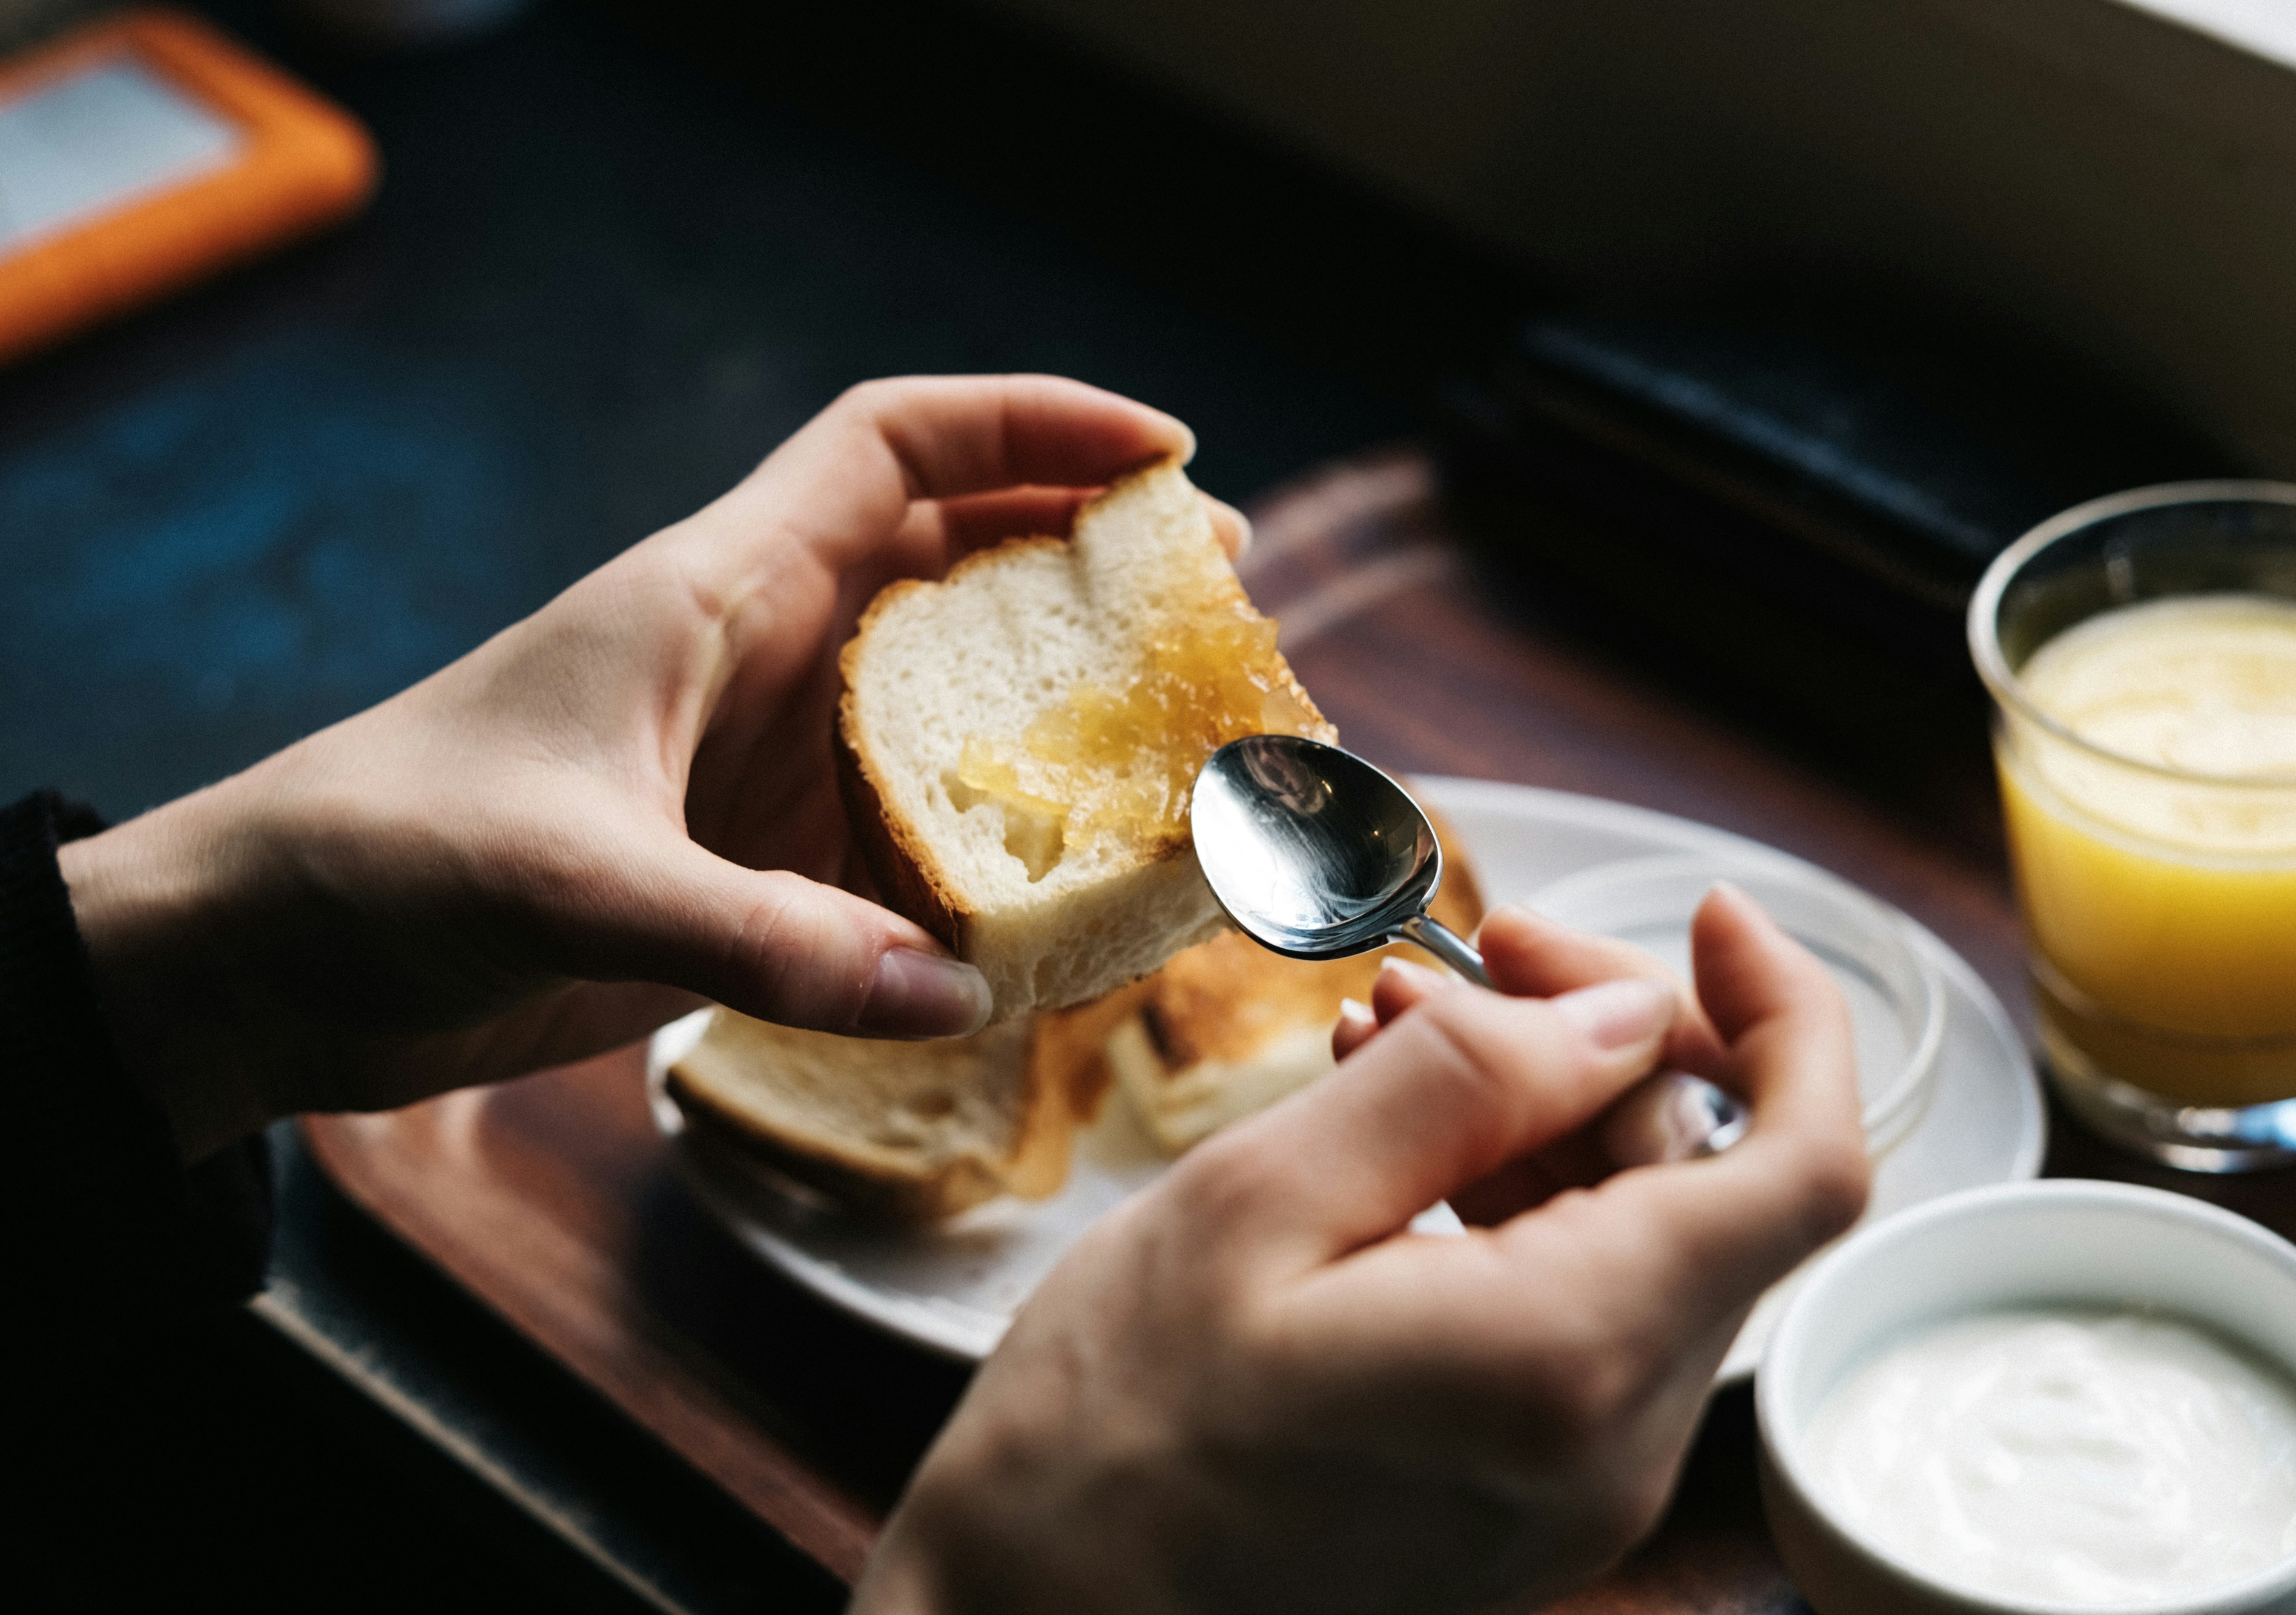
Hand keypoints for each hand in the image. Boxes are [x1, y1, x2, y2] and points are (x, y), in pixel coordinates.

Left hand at [59, 376, 1244, 1162]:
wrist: (277, 954)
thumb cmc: (392, 856)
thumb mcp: (578, 882)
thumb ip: (766, 941)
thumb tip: (957, 991)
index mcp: (720, 589)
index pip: (897, 444)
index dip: (1037, 421)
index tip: (1168, 448)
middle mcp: (762, 659)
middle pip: (958, 562)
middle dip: (1090, 561)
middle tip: (1218, 598)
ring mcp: (765, 765)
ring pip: (949, 704)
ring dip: (1058, 713)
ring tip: (1182, 743)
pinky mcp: (757, 868)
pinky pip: (908, 841)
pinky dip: (994, 856)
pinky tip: (1067, 898)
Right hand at [853, 895, 1868, 1614]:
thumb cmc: (1112, 1425)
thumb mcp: (1263, 1201)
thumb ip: (1464, 1086)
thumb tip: (1622, 1014)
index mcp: (1565, 1361)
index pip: (1804, 1170)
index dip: (1788, 1016)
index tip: (1713, 917)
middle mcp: (1615, 1448)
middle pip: (1716, 1189)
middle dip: (1613, 1045)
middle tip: (1469, 960)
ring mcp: (1581, 1489)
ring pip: (1646, 1244)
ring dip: (1548, 1118)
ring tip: (1388, 1036)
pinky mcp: (1532, 1501)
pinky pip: (1581, 1314)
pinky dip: (1516, 1205)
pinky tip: (1396, 1144)